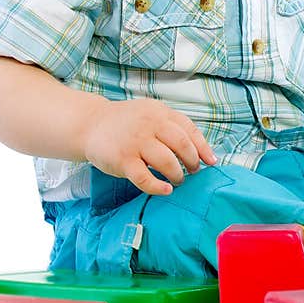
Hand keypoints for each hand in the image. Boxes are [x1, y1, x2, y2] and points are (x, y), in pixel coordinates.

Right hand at [82, 97, 216, 195]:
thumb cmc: (127, 123)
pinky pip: (145, 178)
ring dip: (178, 175)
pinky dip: (158, 187)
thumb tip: (200, 150)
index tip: (211, 161)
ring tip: (178, 180)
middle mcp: (150, 125)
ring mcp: (136, 142)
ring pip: (167, 162)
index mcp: (160, 113)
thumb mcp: (151, 114)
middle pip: (182, 145)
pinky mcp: (123, 160)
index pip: (189, 130)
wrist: (91, 125)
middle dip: (192, 162)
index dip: (203, 148)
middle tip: (193, 171)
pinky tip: (165, 190)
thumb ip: (172, 127)